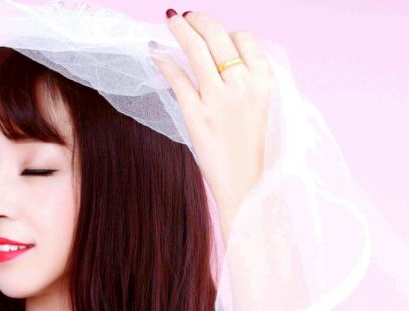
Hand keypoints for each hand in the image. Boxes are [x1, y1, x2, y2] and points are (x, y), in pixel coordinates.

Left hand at [151, 11, 272, 221]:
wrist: (243, 183)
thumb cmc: (249, 148)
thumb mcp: (259, 107)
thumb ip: (244, 79)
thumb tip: (218, 55)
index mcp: (263, 81)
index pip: (244, 39)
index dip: (226, 32)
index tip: (212, 32)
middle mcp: (242, 85)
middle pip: (218, 37)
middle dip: (199, 20)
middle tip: (185, 17)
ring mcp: (218, 99)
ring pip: (196, 51)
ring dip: (181, 30)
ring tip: (171, 21)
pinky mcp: (196, 115)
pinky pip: (178, 79)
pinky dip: (165, 63)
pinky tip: (157, 54)